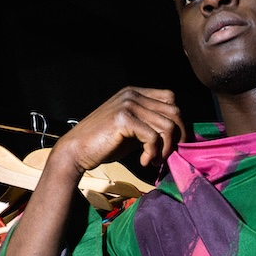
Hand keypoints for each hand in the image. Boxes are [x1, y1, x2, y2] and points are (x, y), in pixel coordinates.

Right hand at [51, 87, 186, 179]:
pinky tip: (143, 161)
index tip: (175, 142)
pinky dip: (152, 153)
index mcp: (135, 93)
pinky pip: (153, 136)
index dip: (178, 121)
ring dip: (165, 148)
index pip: (170, 99)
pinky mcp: (123, 118)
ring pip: (167, 125)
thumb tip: (178, 134)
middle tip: (167, 155)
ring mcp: (127, 104)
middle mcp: (132, 94)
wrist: (76, 150)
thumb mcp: (133, 131)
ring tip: (154, 160)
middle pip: (173, 112)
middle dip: (177, 137)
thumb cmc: (104, 144)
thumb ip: (152, 126)